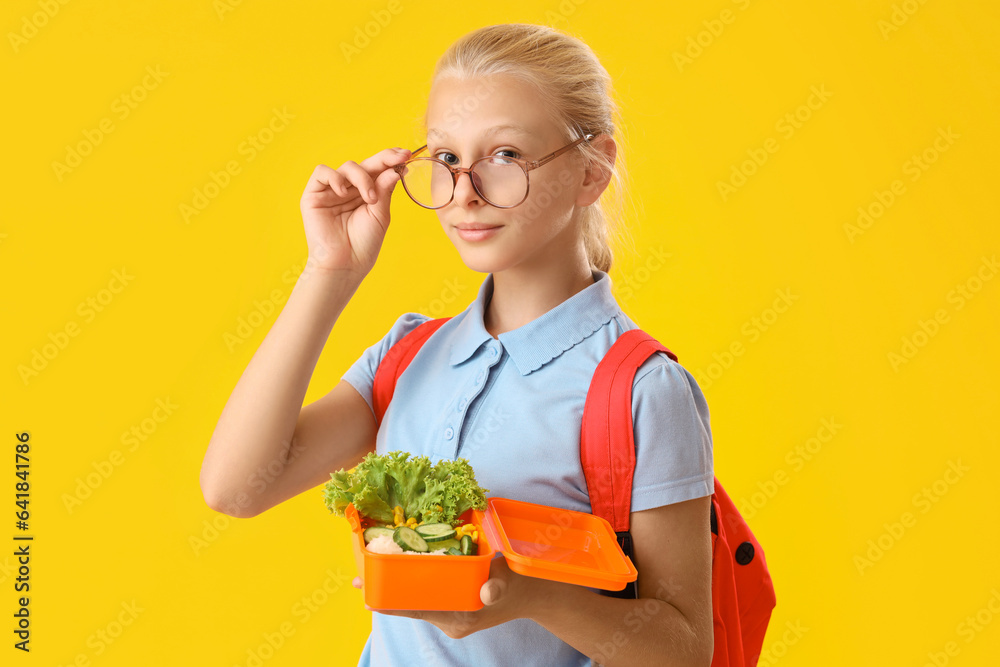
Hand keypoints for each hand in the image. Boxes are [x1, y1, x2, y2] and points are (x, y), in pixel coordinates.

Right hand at [299, 147, 410, 277]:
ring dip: (362, 178)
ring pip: (348, 167)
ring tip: (370, 198)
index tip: (406, 155)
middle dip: (383, 159)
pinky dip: (335, 177)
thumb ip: (384, 190)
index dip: (390, 160)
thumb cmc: (363, 244)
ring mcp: (332, 191)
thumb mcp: (380, 214)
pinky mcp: (314, 195)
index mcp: (367, 193)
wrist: (345, 264)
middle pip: (365, 164)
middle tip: (399, 157)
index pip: (378, 170)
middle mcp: (350, 189)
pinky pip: (322, 172)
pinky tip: (344, 192)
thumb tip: (394, 169)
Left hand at [351, 556, 540, 638]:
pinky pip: (427, 599)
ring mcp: (450, 616)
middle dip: (386, 593)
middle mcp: (451, 620)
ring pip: (416, 602)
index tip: (368, 595)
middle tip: (359, 580)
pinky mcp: (452, 609)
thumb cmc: (517, 584)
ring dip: (395, 589)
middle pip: (411, 606)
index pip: (418, 610)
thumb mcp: (507, 582)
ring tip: (369, 576)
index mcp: (459, 617)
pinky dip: (411, 587)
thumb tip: (487, 590)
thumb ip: (496, 587)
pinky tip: (397, 574)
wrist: (530, 594)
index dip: (392, 602)